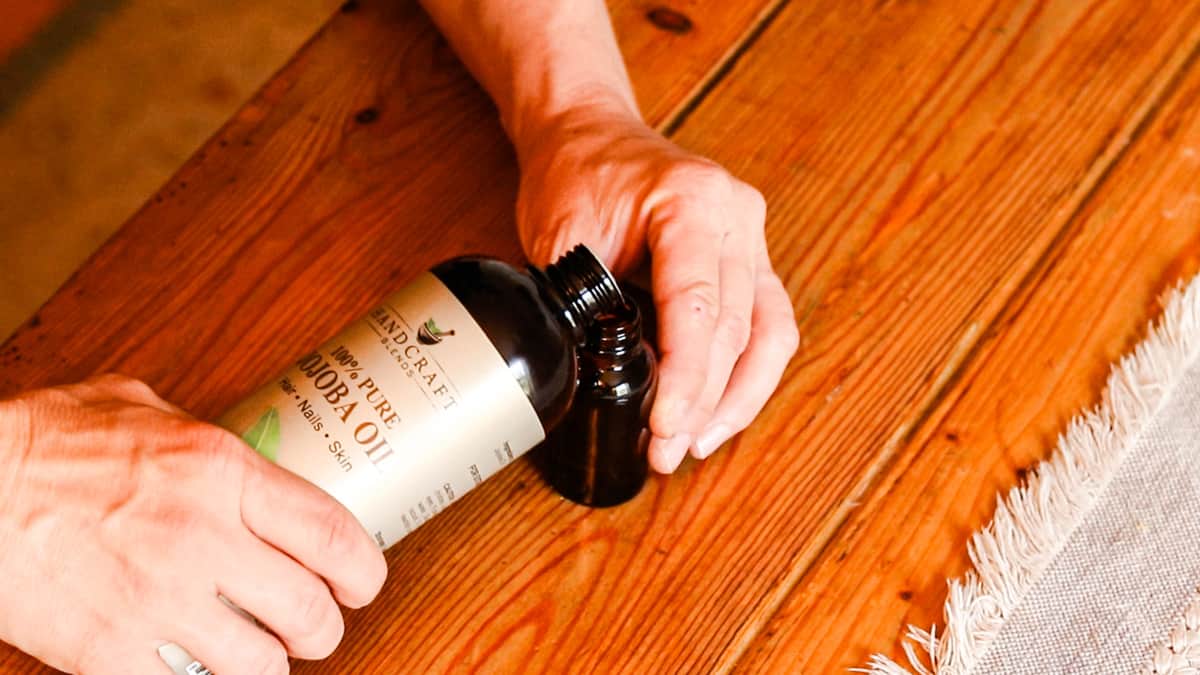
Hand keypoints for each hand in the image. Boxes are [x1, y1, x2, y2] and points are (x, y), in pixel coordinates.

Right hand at [0, 374, 386, 673]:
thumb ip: (206, 441)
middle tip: (312, 624)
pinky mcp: (112, 652)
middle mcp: (202, 537)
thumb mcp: (141, 409)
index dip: (364, 571)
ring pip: (261, 665)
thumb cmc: (42, 444)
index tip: (362, 582)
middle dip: (324, 627)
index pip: (333, 534)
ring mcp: (158, 601)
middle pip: (311, 611)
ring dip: (266, 661)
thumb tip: (247, 462)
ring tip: (253, 647)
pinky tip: (191, 662)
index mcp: (220, 470)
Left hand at [514, 97, 799, 472]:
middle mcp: (736, 215)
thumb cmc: (576, 172)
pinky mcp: (752, 260)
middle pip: (736, 329)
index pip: (699, 306)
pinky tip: (721, 413)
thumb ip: (579, 297)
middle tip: (667, 451)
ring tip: (697, 445)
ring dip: (738, 400)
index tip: (666, 425)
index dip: (686, 376)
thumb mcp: (561, 232)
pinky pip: (768, 327)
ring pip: (768, 335)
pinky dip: (749, 376)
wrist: (591, 133)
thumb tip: (591, 374)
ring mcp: (752, 237)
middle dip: (704, 401)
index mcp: (691, 201)